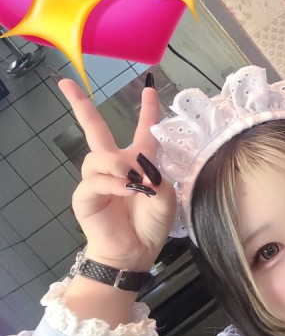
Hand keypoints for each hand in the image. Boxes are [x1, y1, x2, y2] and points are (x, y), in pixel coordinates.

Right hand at [60, 80, 174, 270]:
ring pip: (99, 157)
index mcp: (139, 162)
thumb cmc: (151, 224)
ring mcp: (97, 179)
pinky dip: (113, 184)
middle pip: (95, 129)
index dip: (147, 109)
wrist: (135, 251)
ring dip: (117, 165)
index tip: (149, 87)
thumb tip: (138, 168)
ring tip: (133, 180)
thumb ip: (157, 177)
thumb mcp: (166, 198)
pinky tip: (126, 190)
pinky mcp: (86, 196)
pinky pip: (95, 181)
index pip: (143, 130)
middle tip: (66, 83)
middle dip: (81, 105)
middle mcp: (115, 165)